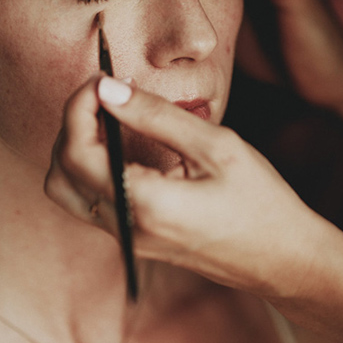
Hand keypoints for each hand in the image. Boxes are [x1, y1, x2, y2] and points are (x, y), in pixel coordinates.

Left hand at [45, 74, 322, 298]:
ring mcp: (128, 240)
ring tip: (111, 119)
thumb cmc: (261, 204)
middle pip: (59, 174)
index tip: (99, 80)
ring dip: (76, 151)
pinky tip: (124, 145)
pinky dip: (93, 169)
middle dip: (71, 128)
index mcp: (143, 204)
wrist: (284, 261)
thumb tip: (108, 89)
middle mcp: (126, 228)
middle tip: (103, 98)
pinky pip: (92, 203)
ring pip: (69, 193)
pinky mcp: (136, 241)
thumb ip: (156, 116)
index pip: (76, 152)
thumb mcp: (216, 147)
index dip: (78, 109)